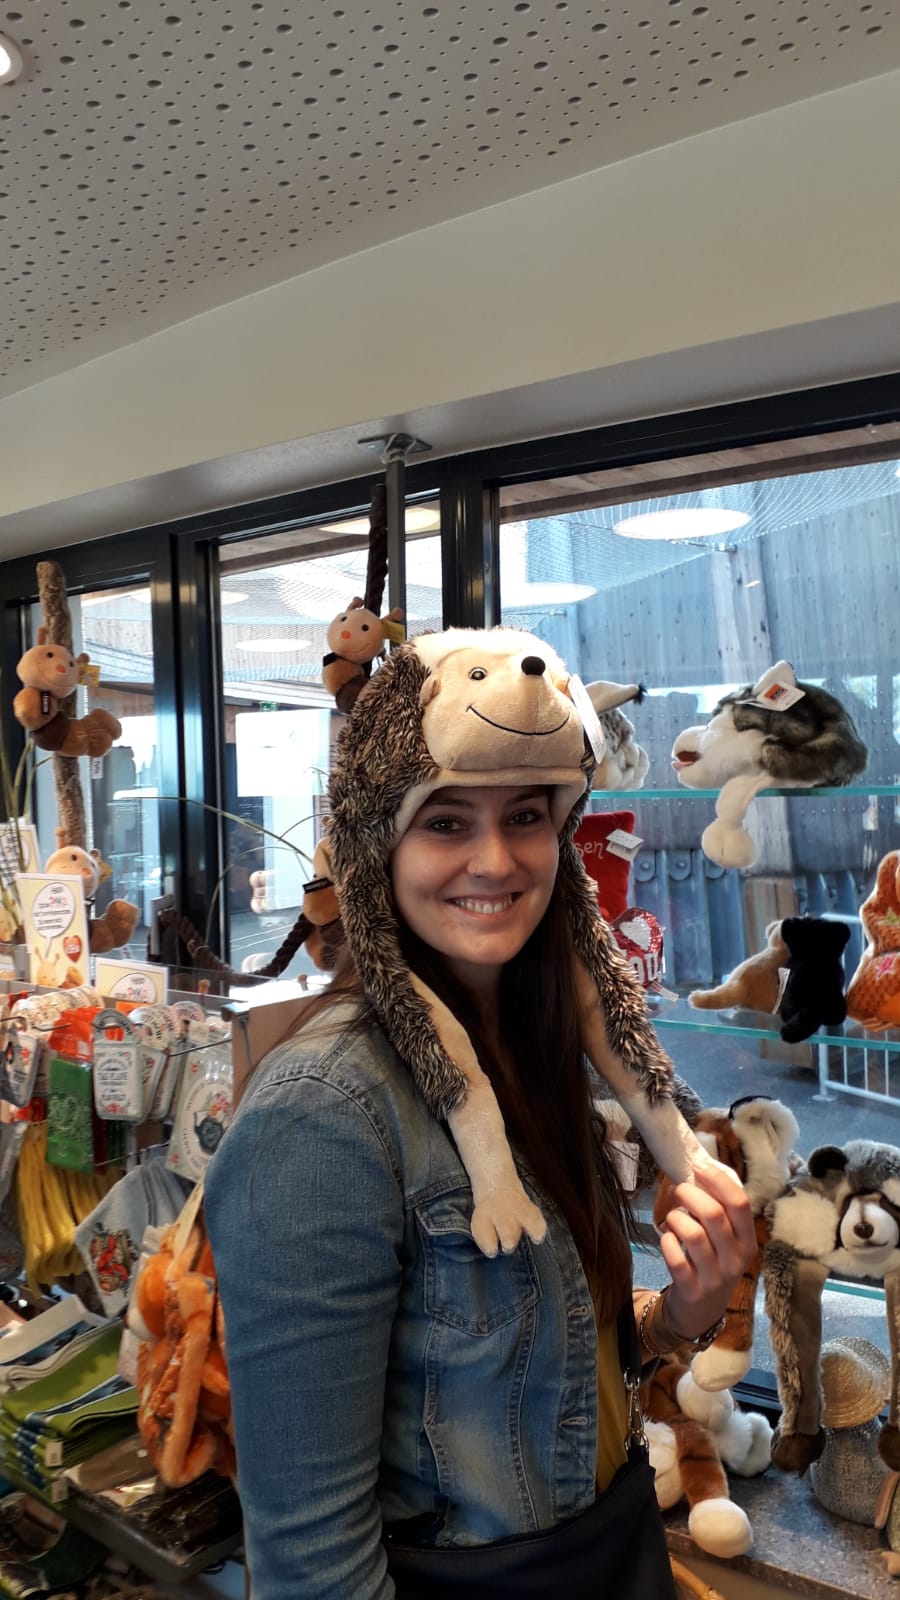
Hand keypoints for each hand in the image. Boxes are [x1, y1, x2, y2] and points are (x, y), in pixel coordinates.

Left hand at [657, 1164, 756, 1341]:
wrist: (701, 1311)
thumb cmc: (712, 1263)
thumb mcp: (726, 1241)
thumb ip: (721, 1211)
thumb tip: (700, 1168)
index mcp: (748, 1241)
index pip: (740, 1203)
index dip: (717, 1180)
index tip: (698, 1167)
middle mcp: (736, 1259)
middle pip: (714, 1214)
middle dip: (690, 1194)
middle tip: (678, 1190)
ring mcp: (715, 1277)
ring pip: (693, 1233)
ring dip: (676, 1217)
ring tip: (673, 1217)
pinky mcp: (692, 1289)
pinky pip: (675, 1257)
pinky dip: (666, 1241)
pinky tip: (667, 1239)